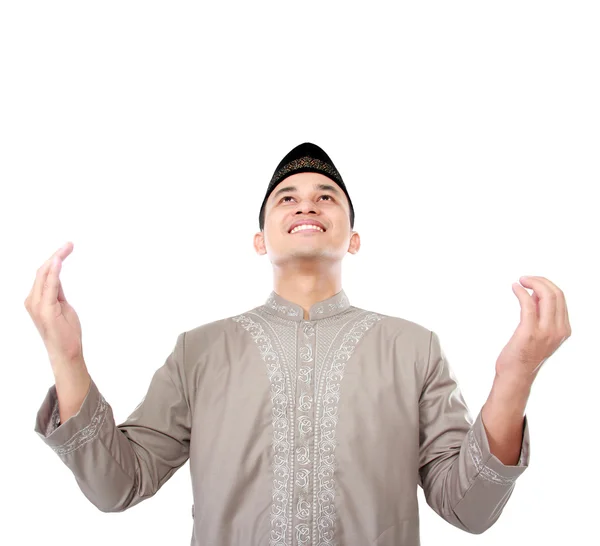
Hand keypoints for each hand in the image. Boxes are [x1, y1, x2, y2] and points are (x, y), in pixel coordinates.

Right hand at [24, 242, 83, 367]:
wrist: (66, 351)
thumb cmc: (65, 331)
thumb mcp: (62, 306)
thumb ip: (57, 291)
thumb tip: (56, 276)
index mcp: (36, 299)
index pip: (44, 273)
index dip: (54, 259)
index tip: (67, 247)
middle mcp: (32, 300)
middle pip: (43, 271)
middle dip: (56, 255)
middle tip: (70, 244)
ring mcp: (37, 305)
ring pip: (45, 275)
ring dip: (56, 259)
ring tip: (67, 248)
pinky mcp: (46, 309)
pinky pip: (49, 285)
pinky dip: (54, 272)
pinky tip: (58, 261)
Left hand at [495, 276, 570, 384]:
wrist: (516, 375)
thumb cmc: (524, 354)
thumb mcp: (538, 332)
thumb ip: (540, 314)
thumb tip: (535, 293)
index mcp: (564, 330)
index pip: (561, 298)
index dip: (546, 285)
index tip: (532, 282)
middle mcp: (559, 330)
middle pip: (556, 294)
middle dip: (540, 281)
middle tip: (525, 279)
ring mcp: (546, 332)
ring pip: (547, 296)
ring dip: (533, 283)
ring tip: (521, 281)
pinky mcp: (529, 332)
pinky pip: (528, 305)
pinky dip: (521, 292)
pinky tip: (515, 288)